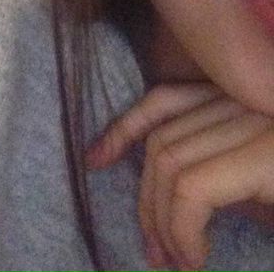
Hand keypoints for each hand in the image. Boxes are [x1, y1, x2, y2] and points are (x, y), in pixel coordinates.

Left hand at [84, 82, 273, 270]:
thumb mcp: (249, 184)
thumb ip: (210, 170)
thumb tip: (160, 196)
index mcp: (235, 98)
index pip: (164, 99)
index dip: (123, 128)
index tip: (95, 160)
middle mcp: (243, 99)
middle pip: (162, 140)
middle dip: (147, 200)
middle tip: (154, 250)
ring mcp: (254, 121)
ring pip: (170, 164)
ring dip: (163, 223)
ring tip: (174, 260)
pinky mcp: (265, 154)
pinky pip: (193, 188)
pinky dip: (183, 230)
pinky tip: (193, 258)